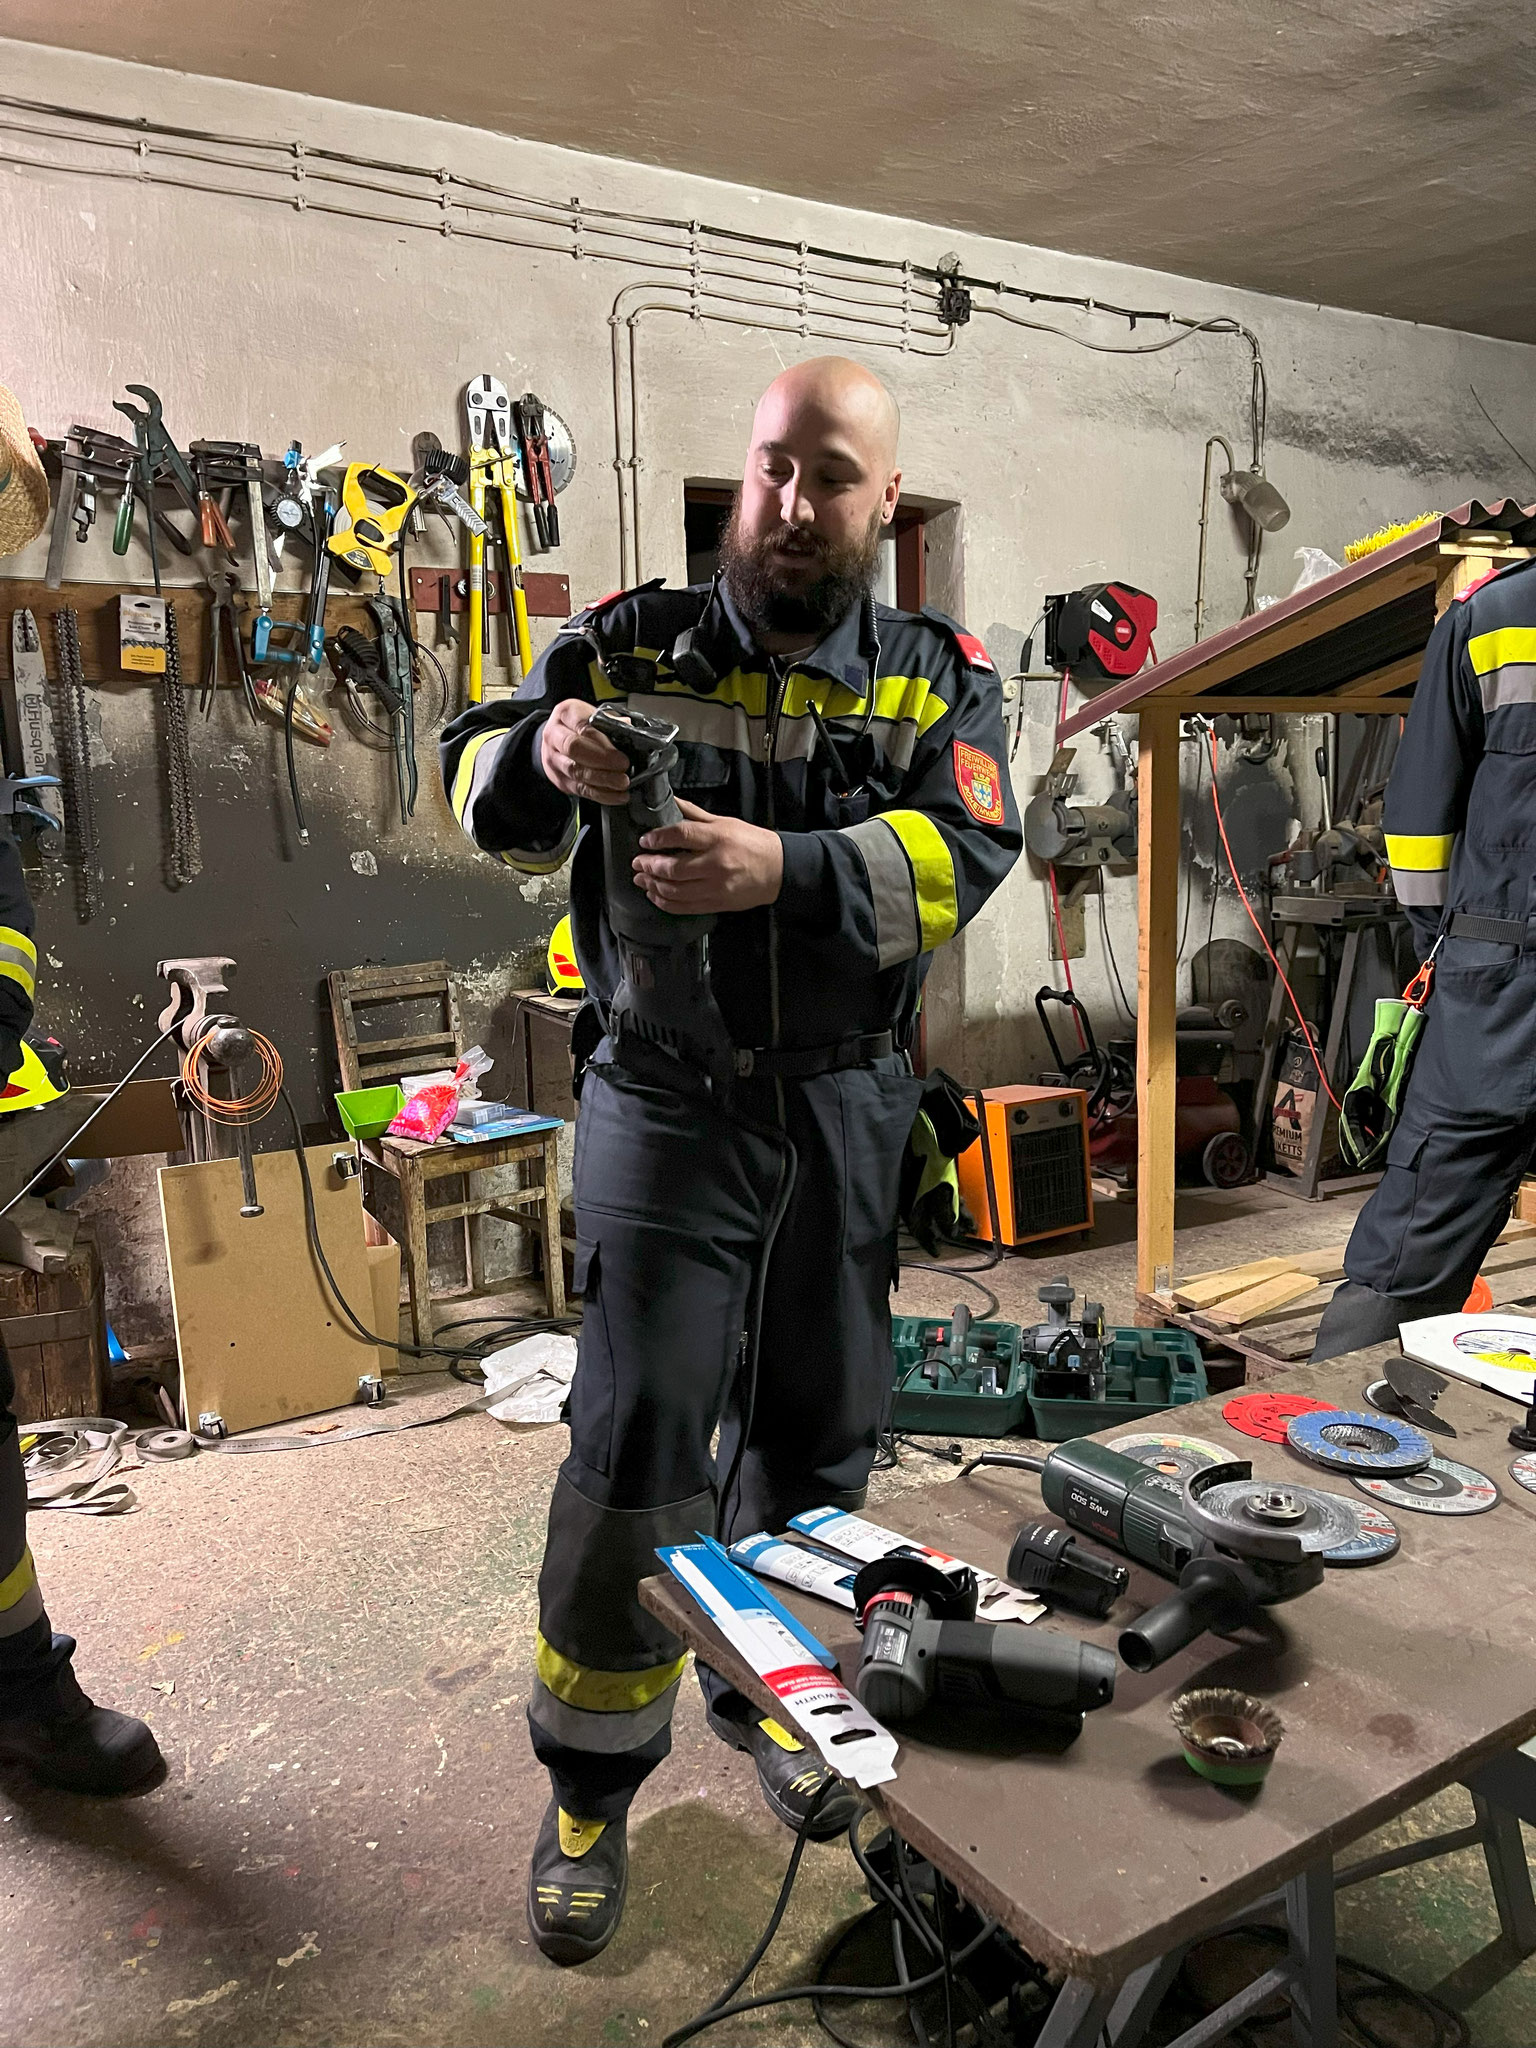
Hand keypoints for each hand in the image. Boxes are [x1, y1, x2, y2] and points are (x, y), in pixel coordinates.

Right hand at [538, 699, 630, 804]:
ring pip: (575, 771)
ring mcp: (554, 758)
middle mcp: (555, 735)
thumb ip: (611, 722)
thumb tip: (630, 730)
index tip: (621, 755)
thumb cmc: (580, 725)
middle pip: (574, 749)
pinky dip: (599, 794)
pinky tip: (615, 795)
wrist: (557, 738)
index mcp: (566, 713)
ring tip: (622, 784)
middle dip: (602, 761)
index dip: (603, 743)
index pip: (583, 727)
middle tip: (623, 768)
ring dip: (602, 780)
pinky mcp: (559, 778)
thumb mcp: (593, 715)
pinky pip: (578, 788)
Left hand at [632, 799, 782, 912]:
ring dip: (652, 885)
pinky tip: (654, 894)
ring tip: (641, 878)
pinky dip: (664, 902)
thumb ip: (694, 815)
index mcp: (718, 838)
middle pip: (673, 868)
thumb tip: (670, 803)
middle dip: (649, 865)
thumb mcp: (725, 822)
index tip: (645, 841)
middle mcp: (716, 864)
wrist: (779, 870)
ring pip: (674, 890)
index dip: (658, 839)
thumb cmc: (752, 843)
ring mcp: (716, 887)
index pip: (681, 835)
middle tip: (637, 861)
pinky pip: (684, 907)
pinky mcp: (716, 904)